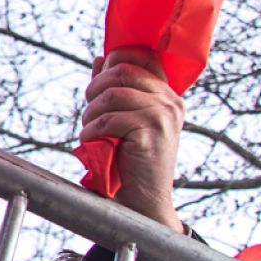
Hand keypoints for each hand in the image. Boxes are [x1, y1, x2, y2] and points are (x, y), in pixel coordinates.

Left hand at [80, 47, 185, 232]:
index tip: (98, 81)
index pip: (142, 57)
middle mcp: (171, 102)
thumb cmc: (130, 161)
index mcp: (168, 96)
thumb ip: (116, 90)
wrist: (143, 203)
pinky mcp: (152, 132)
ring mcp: (164, 116)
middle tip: (89, 113)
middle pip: (120, 72)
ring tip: (90, 132)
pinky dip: (91, 132)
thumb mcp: (124, 119)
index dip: (113, 61)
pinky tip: (92, 144)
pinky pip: (108, 120)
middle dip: (94, 90)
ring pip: (110, 95)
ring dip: (90, 114)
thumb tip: (101, 59)